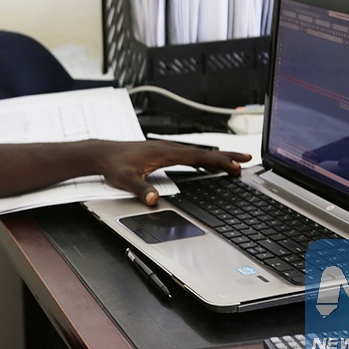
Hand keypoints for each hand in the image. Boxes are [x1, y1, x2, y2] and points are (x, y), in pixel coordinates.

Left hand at [95, 140, 251, 205]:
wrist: (102, 154)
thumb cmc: (113, 164)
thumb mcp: (125, 179)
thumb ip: (140, 189)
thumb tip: (154, 199)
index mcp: (164, 152)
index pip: (198, 156)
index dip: (219, 161)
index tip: (236, 166)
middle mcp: (167, 148)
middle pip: (203, 152)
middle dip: (225, 156)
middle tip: (247, 160)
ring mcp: (165, 150)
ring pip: (197, 153)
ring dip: (216, 157)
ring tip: (234, 164)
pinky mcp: (161, 154)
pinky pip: (188, 156)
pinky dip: (203, 160)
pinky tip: (207, 166)